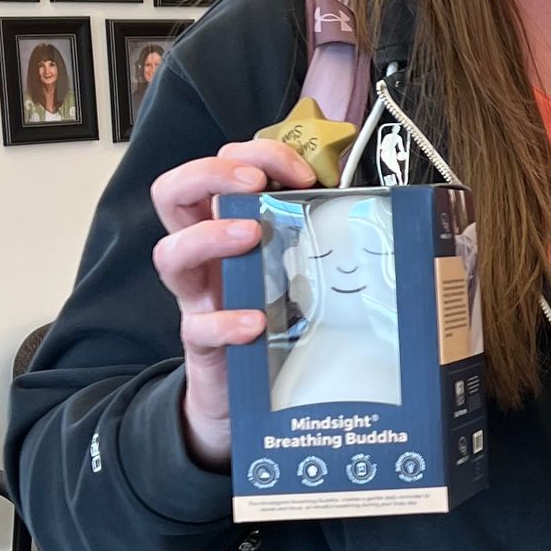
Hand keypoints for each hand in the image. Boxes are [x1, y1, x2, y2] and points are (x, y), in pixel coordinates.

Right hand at [150, 139, 318, 466]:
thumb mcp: (295, 269)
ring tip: (249, 236)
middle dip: (210, 173)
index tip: (301, 172)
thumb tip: (381, 209)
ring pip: (169, 254)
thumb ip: (316, 239)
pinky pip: (198, 328)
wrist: (244, 396)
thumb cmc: (273, 319)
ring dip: (208, 236)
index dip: (257, 155)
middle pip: (172, 193)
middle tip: (252, 182)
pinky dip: (225, 321)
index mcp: (227, 226)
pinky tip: (254, 323)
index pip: (222, 166)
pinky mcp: (203, 346)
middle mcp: (203, 257)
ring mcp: (198, 299)